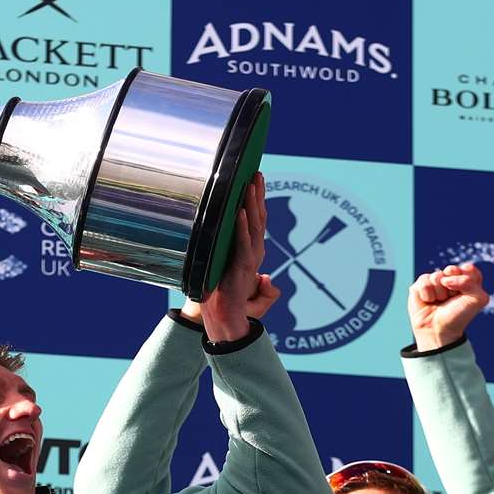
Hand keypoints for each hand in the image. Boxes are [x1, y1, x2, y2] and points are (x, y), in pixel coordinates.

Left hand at [197, 175, 269, 341]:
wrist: (225, 320)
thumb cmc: (231, 302)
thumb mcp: (244, 287)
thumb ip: (260, 283)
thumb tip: (268, 278)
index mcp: (251, 254)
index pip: (256, 224)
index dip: (257, 202)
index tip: (254, 181)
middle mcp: (253, 255)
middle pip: (257, 220)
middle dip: (257, 196)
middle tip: (255, 173)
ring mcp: (248, 261)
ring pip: (252, 227)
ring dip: (251, 205)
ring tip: (250, 185)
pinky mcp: (240, 268)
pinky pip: (242, 243)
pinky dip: (241, 227)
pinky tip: (240, 212)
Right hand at [408, 264, 488, 351]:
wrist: (439, 331)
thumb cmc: (458, 316)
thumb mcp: (477, 299)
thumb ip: (470, 281)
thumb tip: (445, 278)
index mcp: (466, 279)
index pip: (468, 269)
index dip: (466, 282)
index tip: (465, 295)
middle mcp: (450, 278)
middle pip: (452, 270)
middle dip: (453, 285)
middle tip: (451, 298)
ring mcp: (434, 281)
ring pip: (437, 276)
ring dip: (440, 293)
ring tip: (440, 302)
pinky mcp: (420, 285)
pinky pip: (424, 282)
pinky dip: (428, 295)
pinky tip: (428, 302)